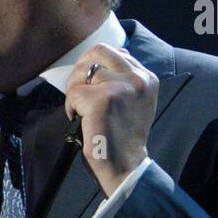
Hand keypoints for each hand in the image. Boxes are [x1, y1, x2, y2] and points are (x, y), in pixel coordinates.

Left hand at [63, 44, 158, 196]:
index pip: (115, 52)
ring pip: (82, 72)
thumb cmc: (122, 137)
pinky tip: (81, 122)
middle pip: (97, 51)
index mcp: (147, 77)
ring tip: (83, 112)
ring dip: (75, 92)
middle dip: (82, 70)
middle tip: (80, 94)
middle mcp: (137, 78)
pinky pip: (73, 93)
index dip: (96, 66)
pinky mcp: (102, 99)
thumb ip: (124, 78)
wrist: (125, 166)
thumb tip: (109, 56)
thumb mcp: (133, 102)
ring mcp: (120, 86)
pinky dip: (70, 108)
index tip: (92, 87)